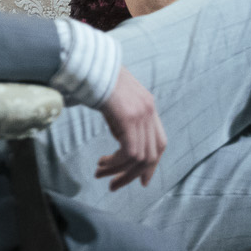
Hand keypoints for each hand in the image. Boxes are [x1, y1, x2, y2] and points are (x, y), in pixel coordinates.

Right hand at [95, 67, 165, 190]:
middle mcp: (149, 112)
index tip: (141, 181)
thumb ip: (125, 121)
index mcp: (149, 108)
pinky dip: (116, 163)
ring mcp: (141, 115)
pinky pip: (129, 152)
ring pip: (140, 158)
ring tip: (101, 174)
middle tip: (115, 185)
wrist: (91, 65)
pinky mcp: (129, 119)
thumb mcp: (117, 103)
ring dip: (119, 171)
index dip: (152, 165)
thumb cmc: (98, 82)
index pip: (160, 143)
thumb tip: (121, 147)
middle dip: (134, 174)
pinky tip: (102, 164)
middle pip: (152, 155)